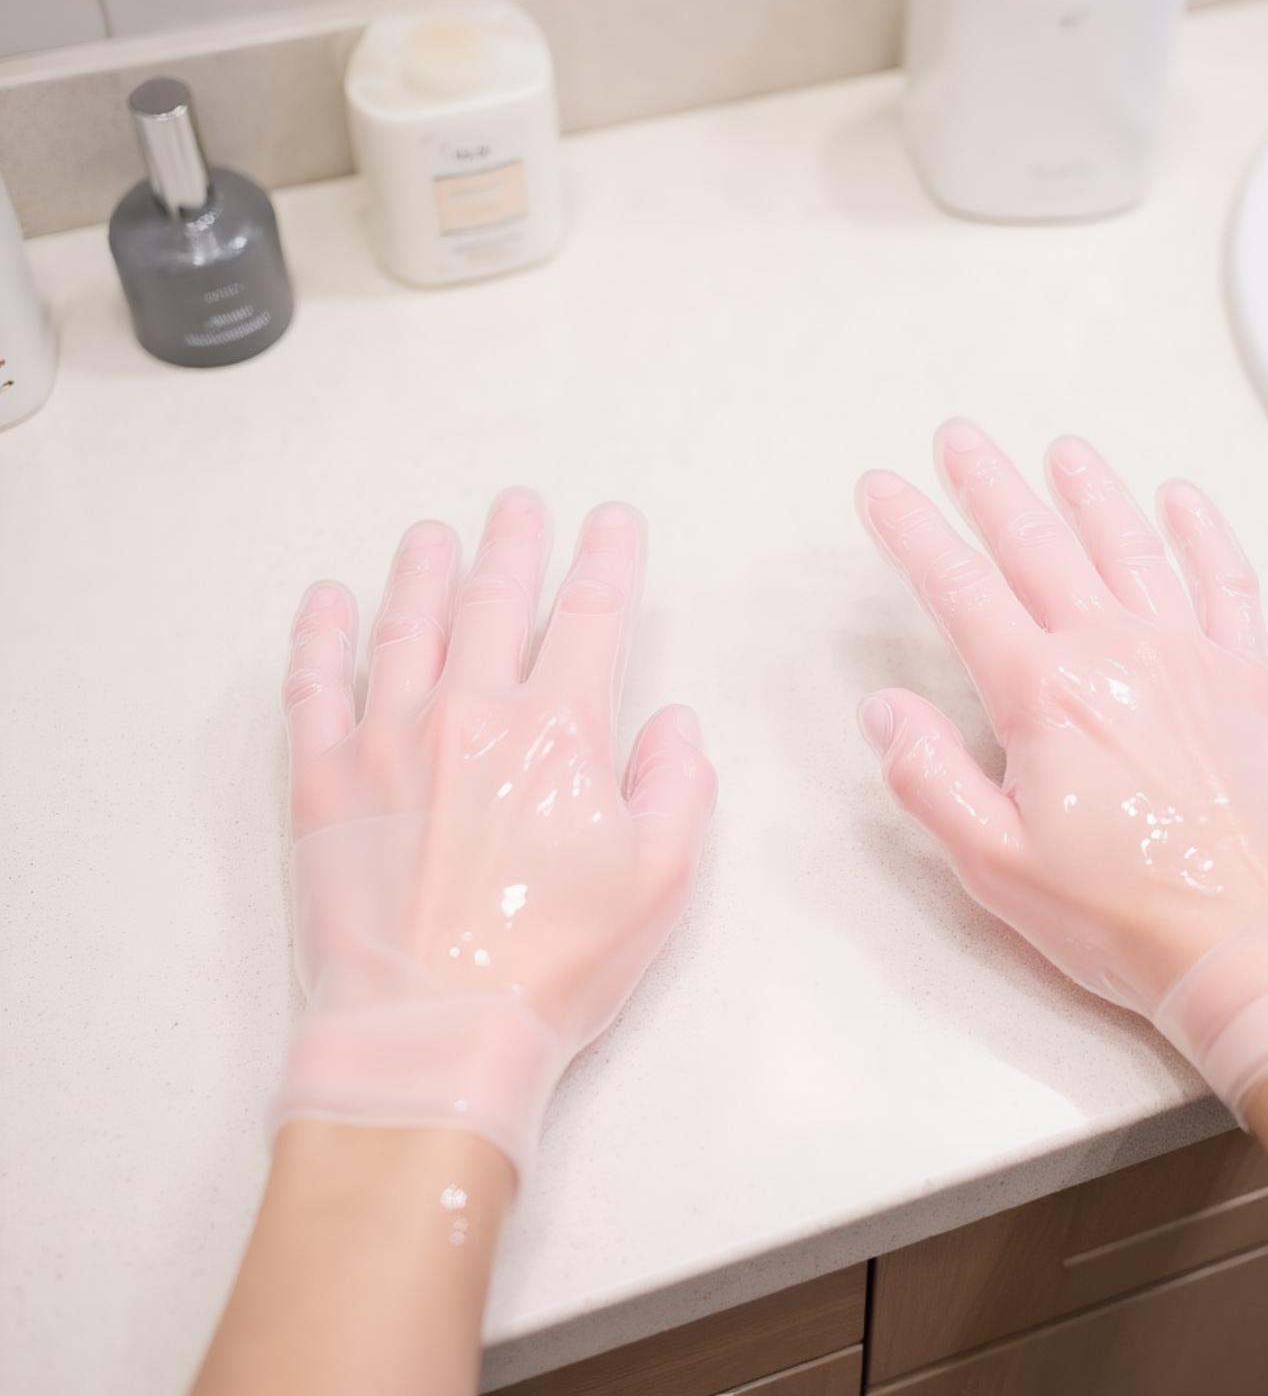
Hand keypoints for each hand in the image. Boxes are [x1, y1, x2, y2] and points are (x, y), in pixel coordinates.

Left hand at [272, 490, 716, 1173]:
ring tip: (434, 534)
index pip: (591, 617)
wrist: (433, 1032)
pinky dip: (319, 635)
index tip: (613, 522)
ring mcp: (388, 739)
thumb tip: (673, 720)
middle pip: (495, 602)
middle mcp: (471, 712)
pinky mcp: (324, 780)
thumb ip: (680, 783)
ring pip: (406, 626)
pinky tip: (324, 599)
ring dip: (424, 571)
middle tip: (520, 506)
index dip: (608, 561)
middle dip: (514, 546)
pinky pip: (315, 686)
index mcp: (559, 731)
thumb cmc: (557, 964)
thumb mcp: (662, 879)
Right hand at [856, 422, 1267, 1110]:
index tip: (882, 490)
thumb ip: (929, 776)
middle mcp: (1115, 652)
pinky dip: (1202, 533)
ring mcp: (1189, 655)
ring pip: (1128, 546)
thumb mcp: (994, 865)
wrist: (1259, 949)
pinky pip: (1224, 582)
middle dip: (989, 488)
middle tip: (958, 440)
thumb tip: (886, 706)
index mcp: (1044, 694)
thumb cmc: (1121, 916)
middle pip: (1039, 546)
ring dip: (1090, 492)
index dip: (913, 534)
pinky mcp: (1248, 676)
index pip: (959, 590)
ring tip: (1060, 451)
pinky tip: (1182, 498)